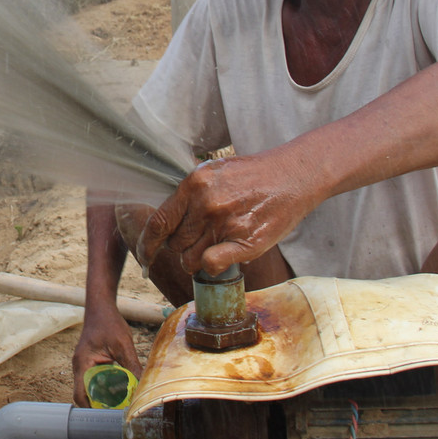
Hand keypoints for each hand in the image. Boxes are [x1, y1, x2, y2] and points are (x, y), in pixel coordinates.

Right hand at [71, 305, 142, 406]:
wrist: (101, 306)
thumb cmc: (109, 322)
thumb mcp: (123, 345)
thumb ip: (132, 365)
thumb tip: (144, 384)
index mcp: (82, 364)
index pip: (80, 395)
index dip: (90, 409)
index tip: (106, 417)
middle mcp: (80, 366)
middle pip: (85, 394)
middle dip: (98, 406)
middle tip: (117, 414)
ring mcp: (84, 364)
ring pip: (90, 387)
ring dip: (102, 396)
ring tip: (120, 405)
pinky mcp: (90, 361)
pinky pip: (94, 379)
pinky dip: (104, 386)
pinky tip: (119, 389)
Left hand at [136, 151, 318, 275]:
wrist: (293, 175)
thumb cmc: (252, 176)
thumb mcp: (214, 173)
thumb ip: (189, 194)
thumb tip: (163, 220)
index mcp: (194, 184)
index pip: (159, 222)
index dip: (147, 244)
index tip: (144, 257)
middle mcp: (206, 203)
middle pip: (175, 244)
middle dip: (183, 247)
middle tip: (203, 237)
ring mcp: (226, 223)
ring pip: (191, 259)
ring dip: (198, 258)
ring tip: (217, 242)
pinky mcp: (245, 240)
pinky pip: (212, 265)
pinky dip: (213, 265)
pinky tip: (224, 255)